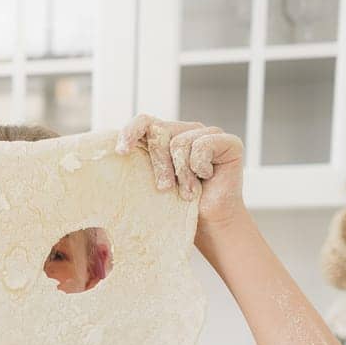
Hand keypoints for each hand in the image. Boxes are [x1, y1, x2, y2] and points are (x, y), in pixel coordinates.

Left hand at [116, 115, 245, 235]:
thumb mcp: (151, 182)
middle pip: (160, 132)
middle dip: (159, 164)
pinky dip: (200, 167)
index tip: (121, 152)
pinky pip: (202, 146)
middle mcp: (187, 130)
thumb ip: (140, 162)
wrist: (208, 223)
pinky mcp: (229, 142)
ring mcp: (209, 133)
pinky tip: (207, 177)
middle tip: (165, 188)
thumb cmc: (178, 206)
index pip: (144, 121)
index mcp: (166, 137)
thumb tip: (116, 154)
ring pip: (180, 143)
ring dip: (182, 173)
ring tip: (189, 191)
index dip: (130, 131)